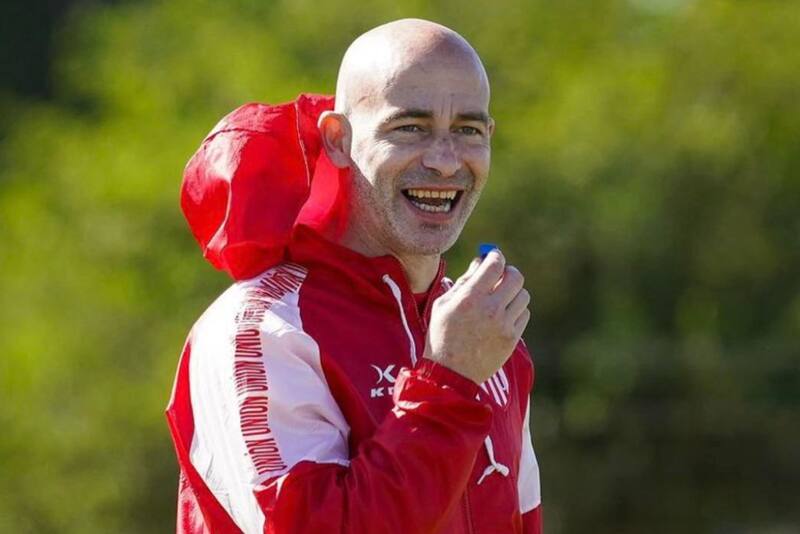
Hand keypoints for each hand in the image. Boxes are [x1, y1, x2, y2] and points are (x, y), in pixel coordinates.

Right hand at [424, 250, 530, 384]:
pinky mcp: (512, 339)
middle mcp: (490, 309)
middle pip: (515, 277)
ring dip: (513, 293)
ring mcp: (504, 325)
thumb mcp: (443, 304)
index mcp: (470, 298)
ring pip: (523, 296)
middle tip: (500, 276)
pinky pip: (524, 315)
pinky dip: (516, 311)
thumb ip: (464, 281)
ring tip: (500, 300)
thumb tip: (480, 261)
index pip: (495, 264)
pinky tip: (502, 316)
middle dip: (508, 272)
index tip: (493, 256)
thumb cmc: (441, 335)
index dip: (495, 256)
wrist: (450, 373)